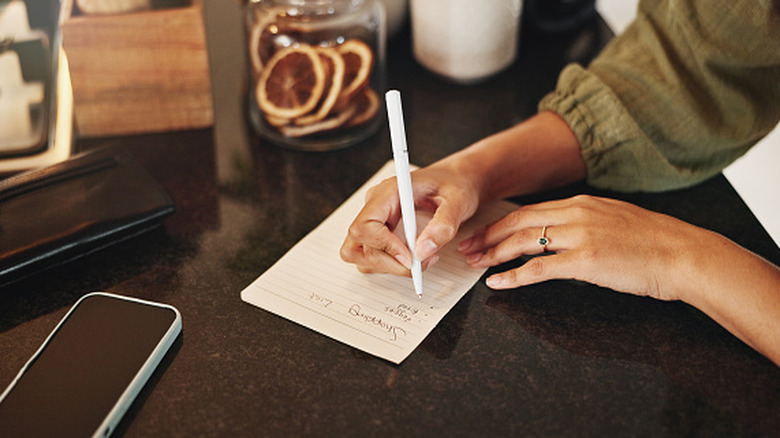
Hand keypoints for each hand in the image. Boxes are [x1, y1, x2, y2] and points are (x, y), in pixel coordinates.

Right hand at [340, 162, 480, 275]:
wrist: (455, 180)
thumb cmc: (453, 183)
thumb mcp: (457, 200)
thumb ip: (442, 224)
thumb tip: (424, 250)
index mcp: (388, 192)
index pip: (365, 224)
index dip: (384, 245)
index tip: (410, 257)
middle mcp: (376, 206)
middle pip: (359, 244)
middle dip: (389, 262)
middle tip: (420, 264)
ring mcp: (375, 220)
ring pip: (362, 255)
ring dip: (389, 266)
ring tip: (420, 261)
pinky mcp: (380, 233)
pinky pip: (373, 257)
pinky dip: (392, 265)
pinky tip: (415, 258)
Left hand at [459, 195, 704, 300]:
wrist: (684, 254)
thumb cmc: (655, 243)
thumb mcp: (614, 221)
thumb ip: (585, 223)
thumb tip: (561, 235)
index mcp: (582, 203)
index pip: (530, 210)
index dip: (502, 223)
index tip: (484, 233)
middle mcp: (577, 213)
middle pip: (518, 222)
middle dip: (488, 236)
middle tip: (468, 248)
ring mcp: (580, 235)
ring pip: (523, 241)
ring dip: (494, 254)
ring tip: (475, 265)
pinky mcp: (585, 260)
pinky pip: (538, 269)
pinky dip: (514, 276)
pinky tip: (497, 283)